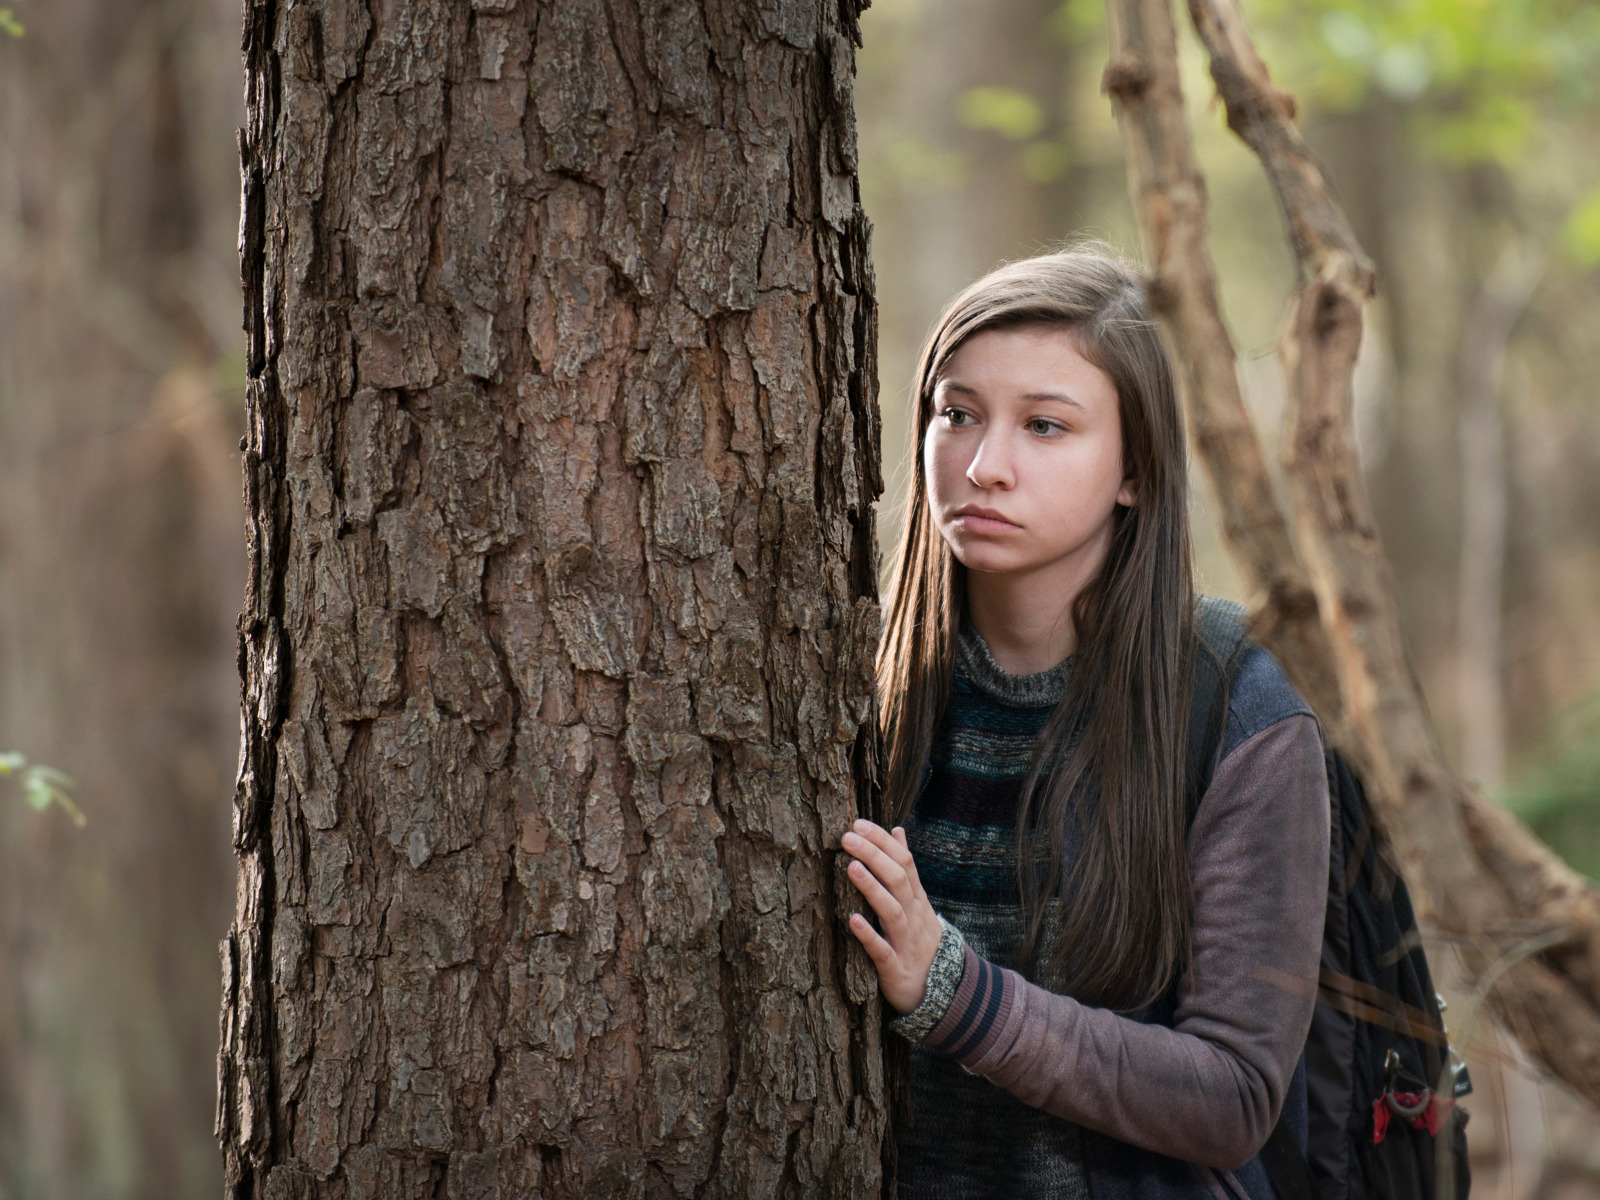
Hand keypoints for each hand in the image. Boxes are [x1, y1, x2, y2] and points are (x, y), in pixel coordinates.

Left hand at [841, 819, 942, 1013]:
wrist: (943, 989)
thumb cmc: (919, 937)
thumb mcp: (917, 899)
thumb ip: (905, 866)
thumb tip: (897, 829)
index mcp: (917, 898)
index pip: (904, 862)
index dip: (882, 842)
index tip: (858, 824)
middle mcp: (914, 916)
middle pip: (898, 880)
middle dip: (874, 856)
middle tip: (848, 837)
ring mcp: (906, 942)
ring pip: (892, 911)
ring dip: (872, 888)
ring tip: (852, 867)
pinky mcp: (895, 968)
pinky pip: (882, 951)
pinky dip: (868, 935)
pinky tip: (852, 920)